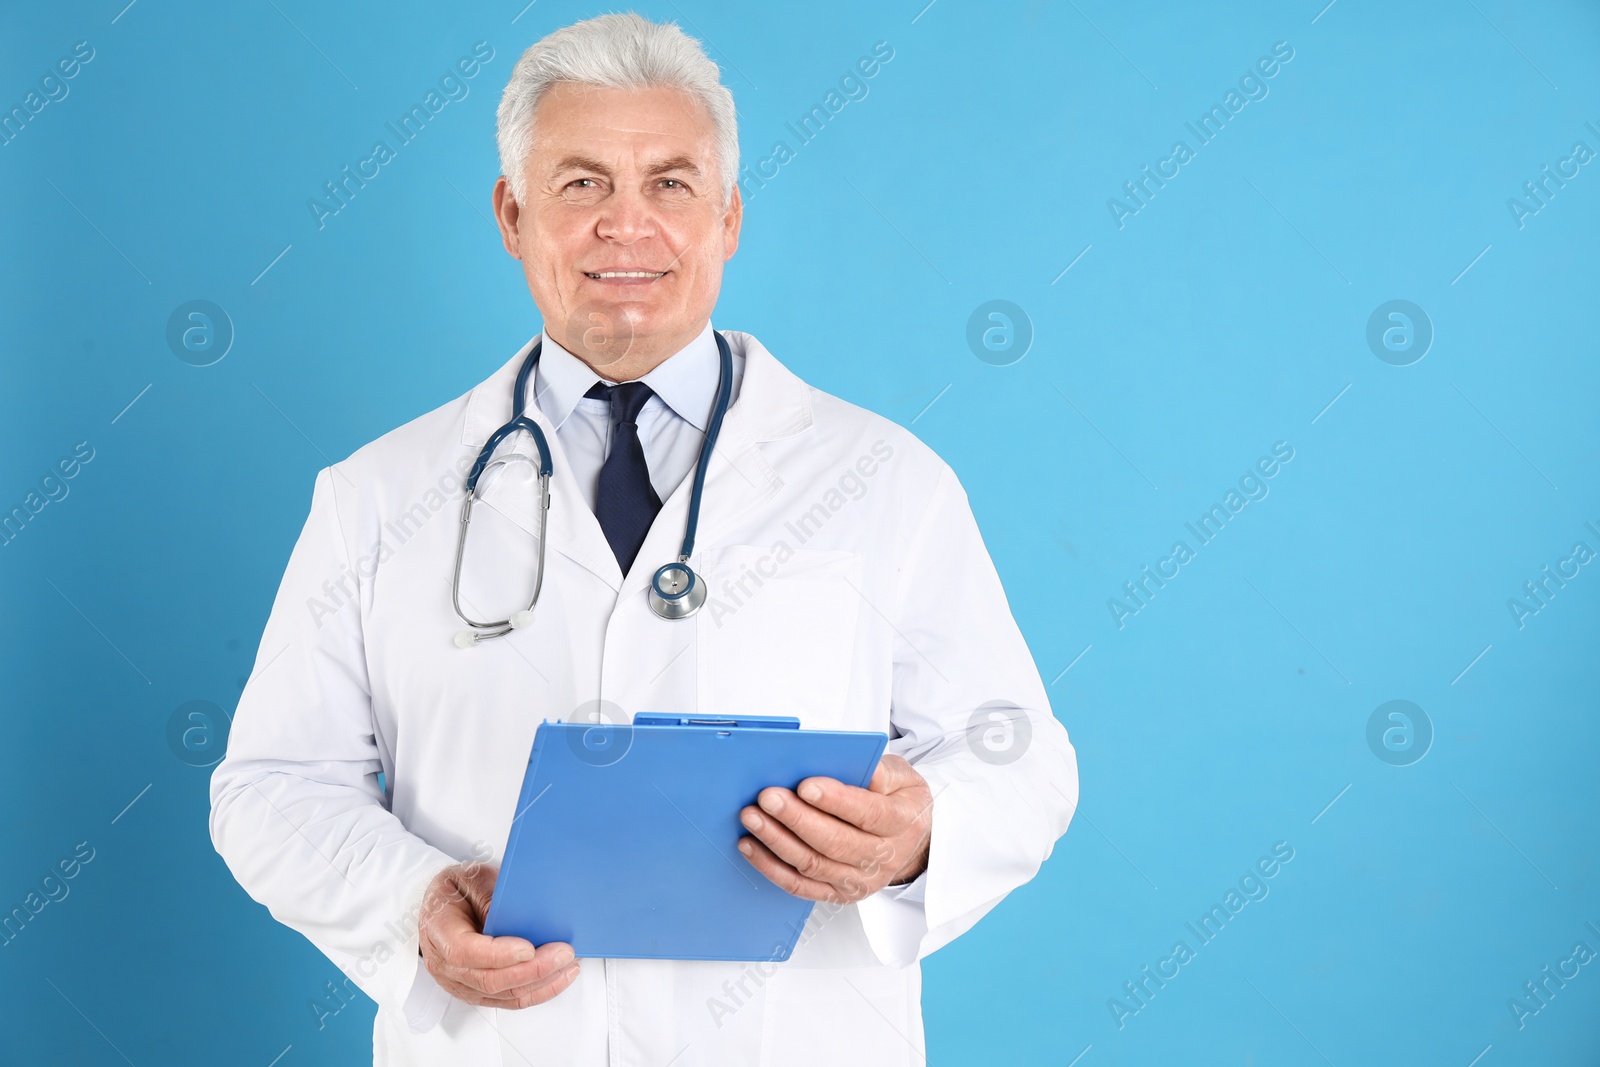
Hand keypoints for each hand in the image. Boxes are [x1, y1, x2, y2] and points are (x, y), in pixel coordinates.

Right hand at [418, 861, 579, 1008]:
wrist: (442, 905)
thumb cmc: (456, 889)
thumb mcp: (470, 877)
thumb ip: (489, 897)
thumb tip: (514, 920)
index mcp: (438, 931)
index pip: (464, 952)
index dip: (498, 954)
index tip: (529, 948)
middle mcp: (444, 964)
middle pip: (489, 979)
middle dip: (532, 970)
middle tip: (562, 954)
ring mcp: (460, 983)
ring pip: (503, 995)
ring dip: (540, 983)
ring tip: (568, 965)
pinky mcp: (477, 991)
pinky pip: (508, 1000)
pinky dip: (537, 992)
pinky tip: (558, 977)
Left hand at [737, 755, 931, 903]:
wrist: (911, 842)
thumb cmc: (899, 802)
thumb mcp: (901, 776)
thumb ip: (878, 770)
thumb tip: (847, 761)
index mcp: (901, 823)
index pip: (868, 813)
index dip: (836, 801)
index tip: (806, 786)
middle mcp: (882, 857)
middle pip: (835, 842)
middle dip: (796, 819)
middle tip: (768, 798)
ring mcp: (859, 881)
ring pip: (813, 865)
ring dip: (777, 841)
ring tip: (753, 818)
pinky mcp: (838, 894)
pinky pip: (800, 886)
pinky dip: (772, 868)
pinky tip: (752, 847)